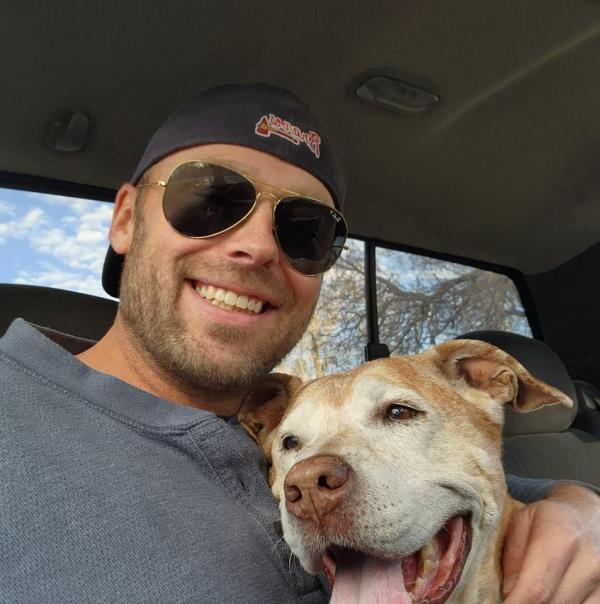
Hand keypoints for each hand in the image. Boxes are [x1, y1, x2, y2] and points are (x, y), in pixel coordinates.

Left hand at [502, 484, 599, 602]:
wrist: (589, 515)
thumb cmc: (549, 518)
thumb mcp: (522, 521)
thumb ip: (513, 557)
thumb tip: (510, 593)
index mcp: (561, 538)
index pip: (536, 588)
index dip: (515, 603)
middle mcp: (590, 562)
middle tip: (514, 596)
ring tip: (533, 592)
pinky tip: (553, 596)